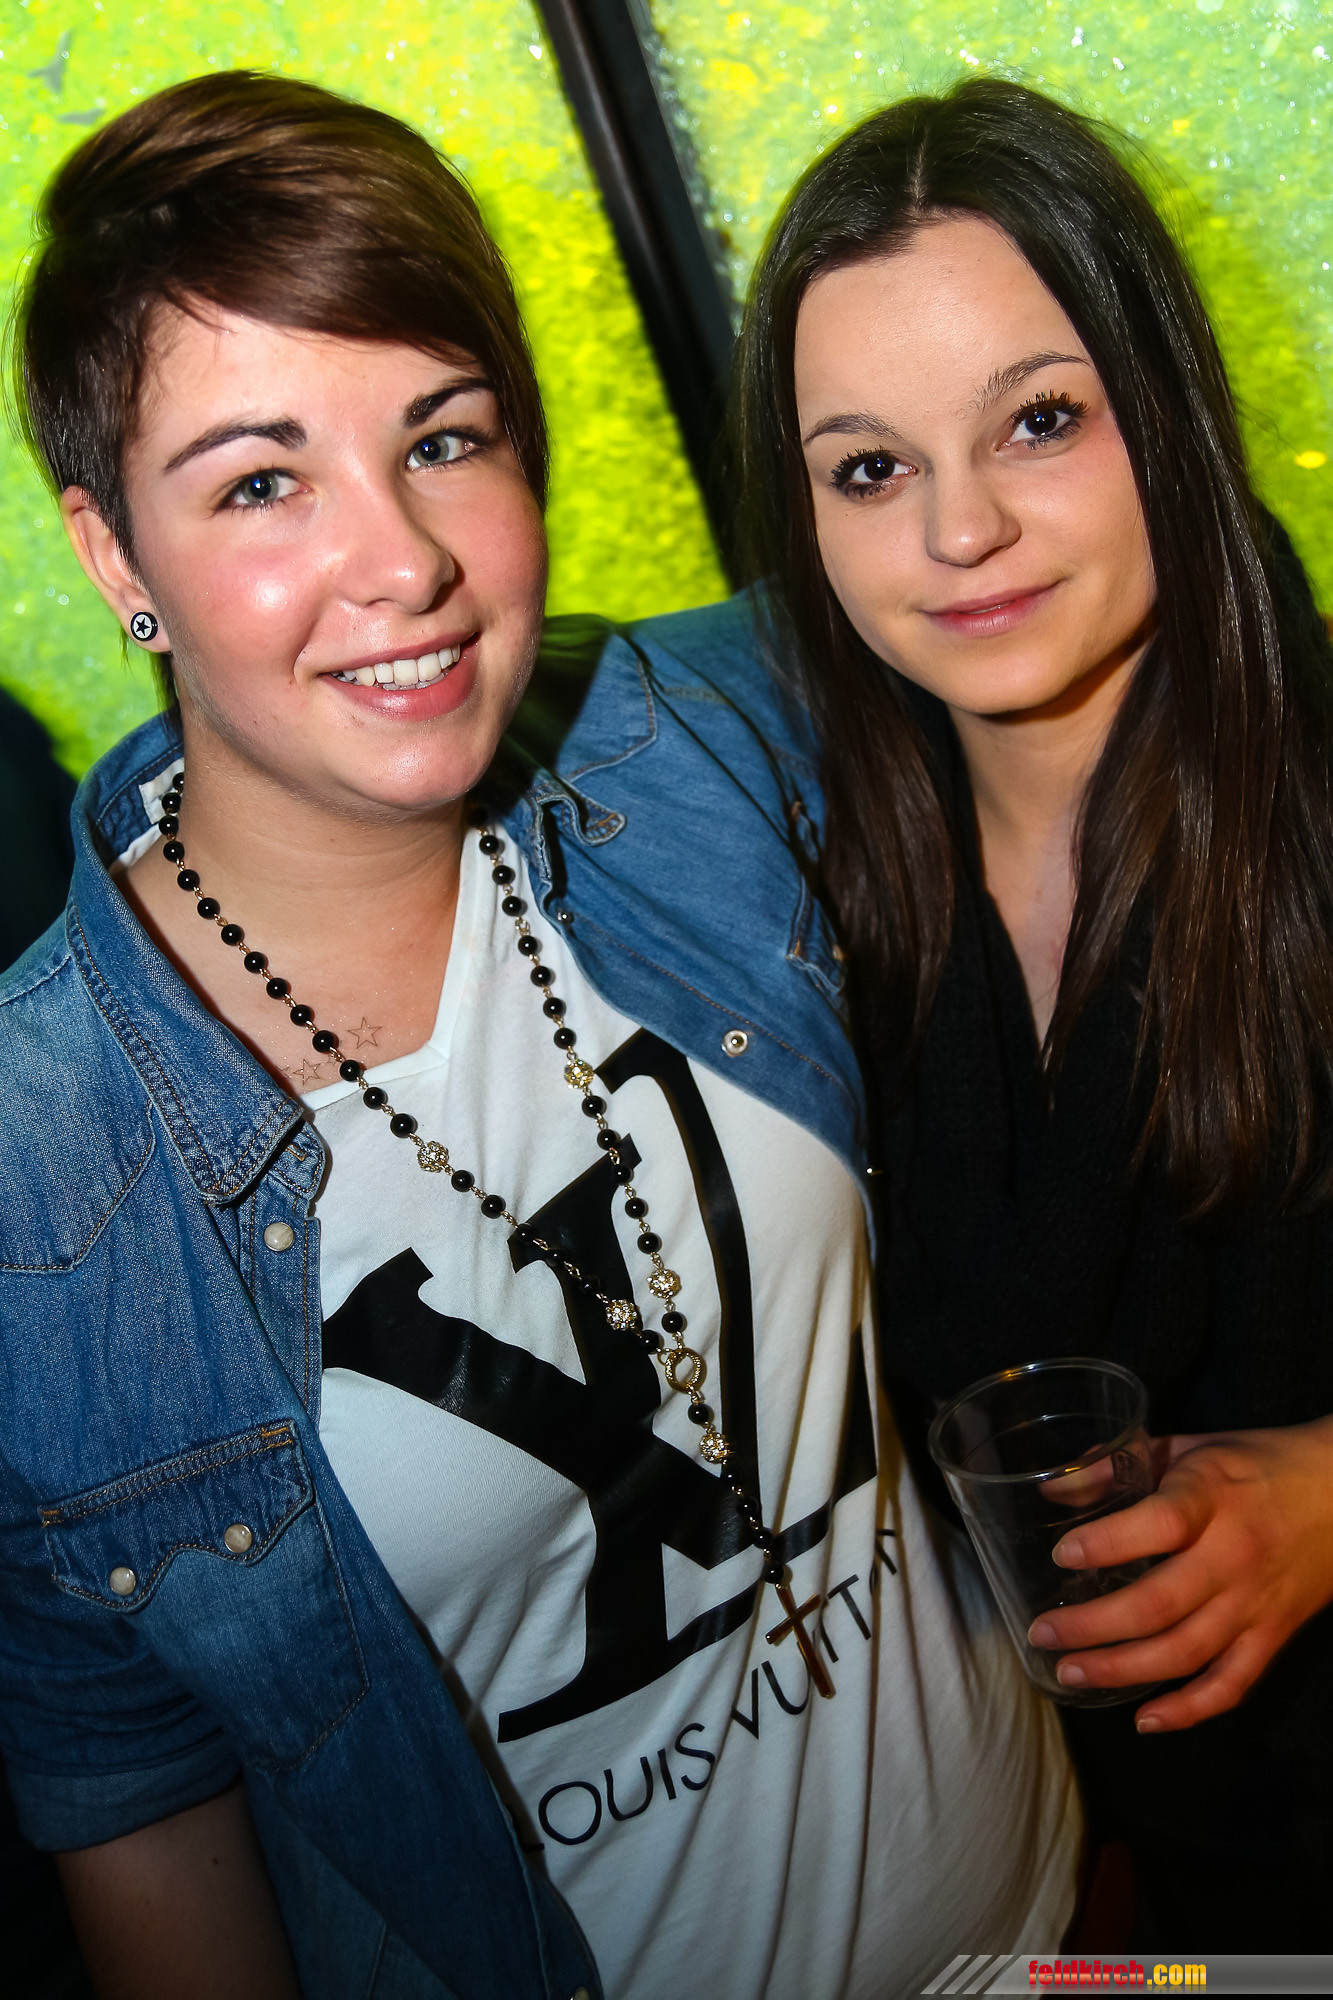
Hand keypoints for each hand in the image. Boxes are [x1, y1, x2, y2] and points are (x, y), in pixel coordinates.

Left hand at [1026, 1417, 1332, 1731]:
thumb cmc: (1257, 1464)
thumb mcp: (1190, 1447)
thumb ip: (1120, 1465)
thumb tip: (1052, 1489)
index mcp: (1212, 1497)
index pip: (1161, 1525)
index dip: (1107, 1543)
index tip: (1062, 1555)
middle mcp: (1234, 1557)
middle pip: (1160, 1604)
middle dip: (1093, 1626)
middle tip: (1043, 1633)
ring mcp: (1255, 1604)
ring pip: (1185, 1652)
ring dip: (1122, 1671)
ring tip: (1069, 1674)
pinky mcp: (1273, 1637)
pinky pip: (1231, 1685)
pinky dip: (1189, 1710)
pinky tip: (1143, 1720)